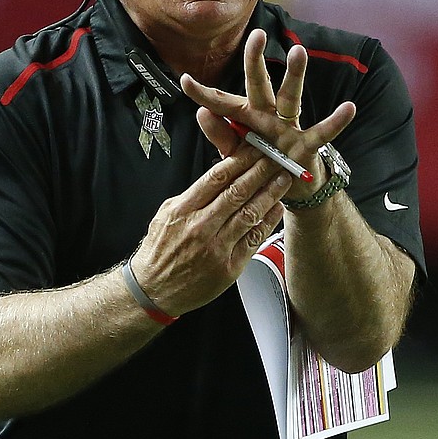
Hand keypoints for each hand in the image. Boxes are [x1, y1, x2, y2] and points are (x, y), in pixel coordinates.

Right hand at [130, 145, 292, 316]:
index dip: (240, 159)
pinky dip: (268, 221)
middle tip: (276, 158)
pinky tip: (277, 208)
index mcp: (183, 210)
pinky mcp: (229, 266)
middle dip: (260, 171)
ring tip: (283, 179)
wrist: (154, 290)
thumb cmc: (160, 252)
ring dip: (270, 193)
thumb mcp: (166, 216)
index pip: (217, 177)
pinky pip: (254, 239)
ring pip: (249, 213)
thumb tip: (216, 177)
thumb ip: (191, 197)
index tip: (254, 149)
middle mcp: (200, 227)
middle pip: (237, 191)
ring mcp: (216, 248)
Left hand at [180, 28, 355, 200]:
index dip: (204, 94)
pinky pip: (322, 132)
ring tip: (299, 52)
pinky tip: (348, 108)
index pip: (222, 104)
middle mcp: (267, 117)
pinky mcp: (307, 145)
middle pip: (259, 86)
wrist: (289, 191)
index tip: (184, 80)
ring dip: (295, 76)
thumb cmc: (260, 167)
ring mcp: (289, 128)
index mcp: (246, 120)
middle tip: (256, 35)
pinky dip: (335, 121)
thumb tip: (201, 112)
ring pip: (291, 98)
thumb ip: (221, 136)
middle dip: (255, 61)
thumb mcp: (236, 155)